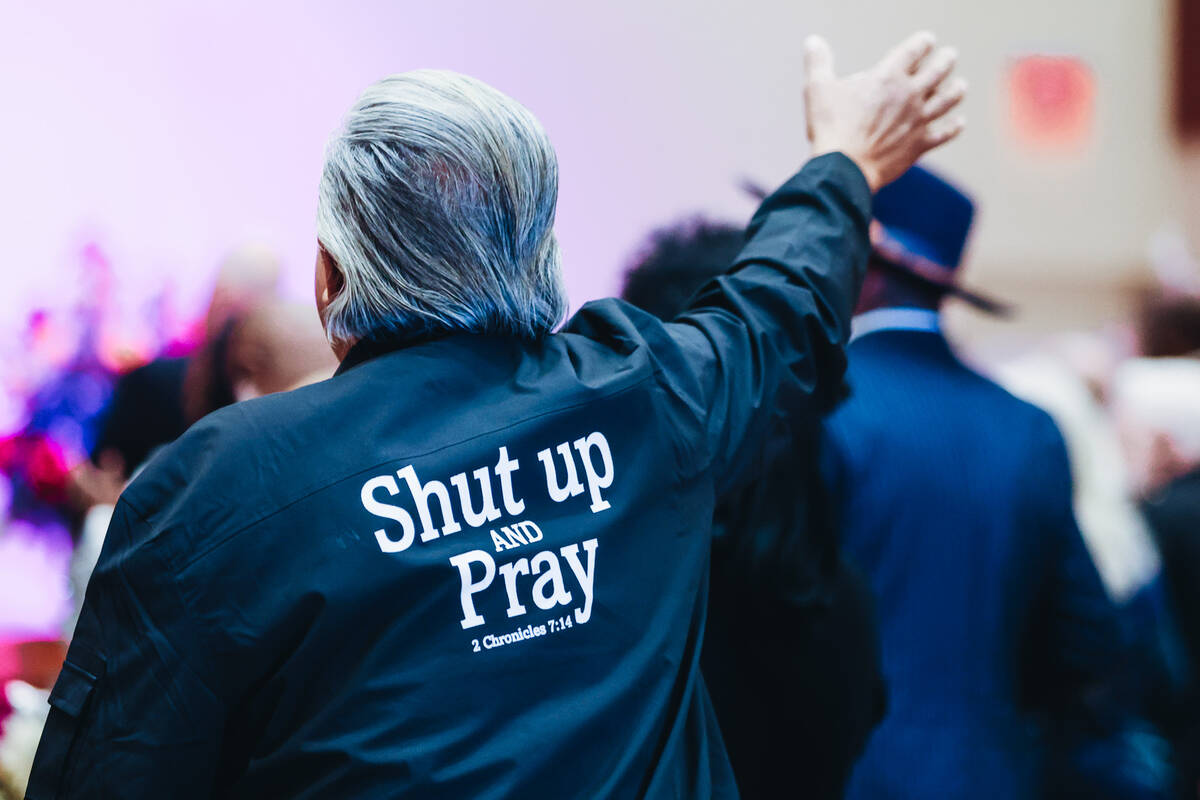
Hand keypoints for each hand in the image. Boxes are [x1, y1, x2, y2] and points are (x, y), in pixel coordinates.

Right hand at [804, 32, 965, 191]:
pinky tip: (958, 123)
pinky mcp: (919, 145)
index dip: (923, 42)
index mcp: (888, 76)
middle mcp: (909, 95)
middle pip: (938, 70)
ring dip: (956, 91)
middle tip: (950, 56)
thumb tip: (813, 42)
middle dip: (946, 60)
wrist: (845, 167)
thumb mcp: (817, 88)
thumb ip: (818, 62)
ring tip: (960, 86)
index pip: (914, 50)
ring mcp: (918, 120)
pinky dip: (953, 127)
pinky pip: (944, 133)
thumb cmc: (830, 127)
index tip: (928, 40)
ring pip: (948, 100)